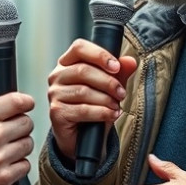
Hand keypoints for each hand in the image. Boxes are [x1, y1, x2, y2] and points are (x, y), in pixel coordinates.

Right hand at [0, 92, 34, 184]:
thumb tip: (6, 106)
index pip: (16, 101)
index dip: (25, 102)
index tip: (26, 105)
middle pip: (27, 123)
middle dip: (19, 126)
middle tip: (8, 133)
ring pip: (28, 144)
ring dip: (19, 147)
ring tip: (3, 151)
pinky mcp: (2, 179)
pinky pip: (25, 165)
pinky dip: (17, 165)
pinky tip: (3, 165)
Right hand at [47, 38, 136, 159]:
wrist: (82, 137)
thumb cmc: (93, 106)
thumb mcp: (109, 88)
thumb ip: (119, 73)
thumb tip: (130, 61)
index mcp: (68, 62)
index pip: (79, 48)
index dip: (99, 54)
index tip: (116, 66)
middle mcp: (57, 76)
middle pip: (83, 70)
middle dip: (108, 82)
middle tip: (122, 93)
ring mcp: (54, 94)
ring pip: (83, 91)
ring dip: (106, 99)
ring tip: (116, 106)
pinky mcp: (56, 112)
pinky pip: (82, 109)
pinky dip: (101, 112)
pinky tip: (111, 115)